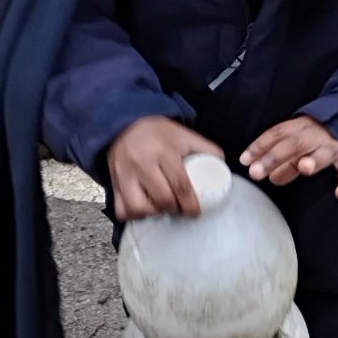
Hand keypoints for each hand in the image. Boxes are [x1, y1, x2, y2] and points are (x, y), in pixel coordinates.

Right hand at [106, 117, 224, 220]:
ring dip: (154, 213)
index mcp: (163, 152)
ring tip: (161, 208)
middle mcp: (142, 164)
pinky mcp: (113, 182)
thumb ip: (205, 149)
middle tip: (180, 208)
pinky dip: (133, 214)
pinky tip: (144, 208)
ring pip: (138, 207)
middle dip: (175, 209)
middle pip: (162, 199)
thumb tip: (223, 168)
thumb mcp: (184, 135)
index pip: (180, 185)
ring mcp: (124, 175)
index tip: (196, 211)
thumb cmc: (159, 132)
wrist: (125, 123)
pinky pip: (121, 209)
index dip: (191, 204)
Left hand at [240, 116, 337, 201]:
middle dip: (275, 157)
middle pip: (295, 143)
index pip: (277, 133)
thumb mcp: (296, 138)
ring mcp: (335, 146)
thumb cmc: (316, 137)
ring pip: (324, 153)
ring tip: (305, 168)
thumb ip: (279, 155)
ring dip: (315, 159)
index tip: (244, 160)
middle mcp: (317, 134)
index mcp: (301, 126)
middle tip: (257, 172)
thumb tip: (255, 169)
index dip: (260, 146)